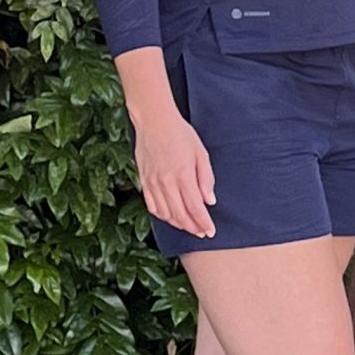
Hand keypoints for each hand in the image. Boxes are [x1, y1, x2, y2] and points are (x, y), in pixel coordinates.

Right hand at [136, 109, 216, 239]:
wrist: (154, 121)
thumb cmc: (180, 134)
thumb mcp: (201, 153)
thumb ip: (206, 179)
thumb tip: (210, 201)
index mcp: (183, 175)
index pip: (196, 208)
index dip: (203, 223)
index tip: (210, 231)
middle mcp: (167, 182)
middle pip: (181, 215)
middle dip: (193, 227)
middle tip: (202, 233)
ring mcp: (153, 183)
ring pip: (166, 213)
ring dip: (179, 224)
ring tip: (189, 227)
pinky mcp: (143, 181)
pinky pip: (152, 206)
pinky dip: (162, 216)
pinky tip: (170, 217)